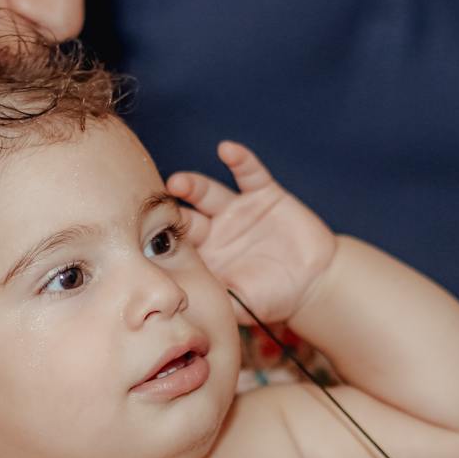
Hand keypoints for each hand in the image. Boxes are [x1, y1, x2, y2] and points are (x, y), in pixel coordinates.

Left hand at [168, 142, 336, 323]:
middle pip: (187, 215)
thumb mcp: (243, 306)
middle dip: (171, 211)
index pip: (178, 245)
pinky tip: (227, 150)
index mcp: (205, 255)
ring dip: (193, 185)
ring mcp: (237, 210)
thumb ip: (218, 301)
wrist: (315, 283)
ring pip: (209, 192)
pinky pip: (250, 174)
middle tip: (154, 208)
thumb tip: (190, 306)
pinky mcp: (263, 194)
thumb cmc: (275, 299)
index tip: (143, 237)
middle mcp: (215, 229)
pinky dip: (240, 160)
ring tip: (178, 182)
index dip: (162, 240)